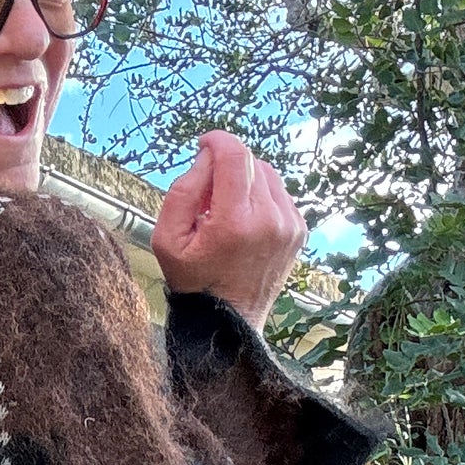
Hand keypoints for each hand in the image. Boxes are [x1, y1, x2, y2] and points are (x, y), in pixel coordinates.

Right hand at [152, 131, 305, 330]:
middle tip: (208, 195)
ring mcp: (288, 226)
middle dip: (226, 167)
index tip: (203, 145)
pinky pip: (279, 194)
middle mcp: (268, 221)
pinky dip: (260, 197)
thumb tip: (206, 158)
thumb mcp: (166, 239)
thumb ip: (182, 191)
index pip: (234, 156)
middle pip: (251, 162)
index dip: (217, 141)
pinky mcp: (298, 231)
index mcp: (235, 223)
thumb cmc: (193, 282)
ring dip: (245, 181)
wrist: (227, 324)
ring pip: (267, 174)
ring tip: (226, 210)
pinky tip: (245, 221)